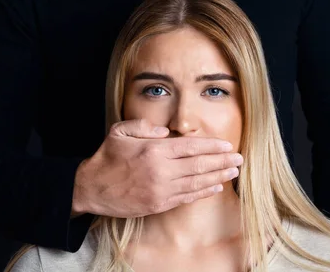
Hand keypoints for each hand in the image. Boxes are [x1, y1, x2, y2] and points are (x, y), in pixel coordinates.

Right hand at [71, 118, 242, 217]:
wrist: (90, 188)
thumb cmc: (107, 158)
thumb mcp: (120, 132)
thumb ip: (144, 126)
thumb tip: (166, 131)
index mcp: (154, 150)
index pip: (191, 147)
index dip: (212, 146)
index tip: (227, 145)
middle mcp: (161, 171)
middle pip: (199, 165)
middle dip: (222, 162)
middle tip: (239, 159)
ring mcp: (161, 190)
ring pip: (197, 183)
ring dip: (218, 177)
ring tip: (233, 172)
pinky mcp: (158, 204)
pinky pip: (186, 198)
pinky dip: (203, 192)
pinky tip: (215, 187)